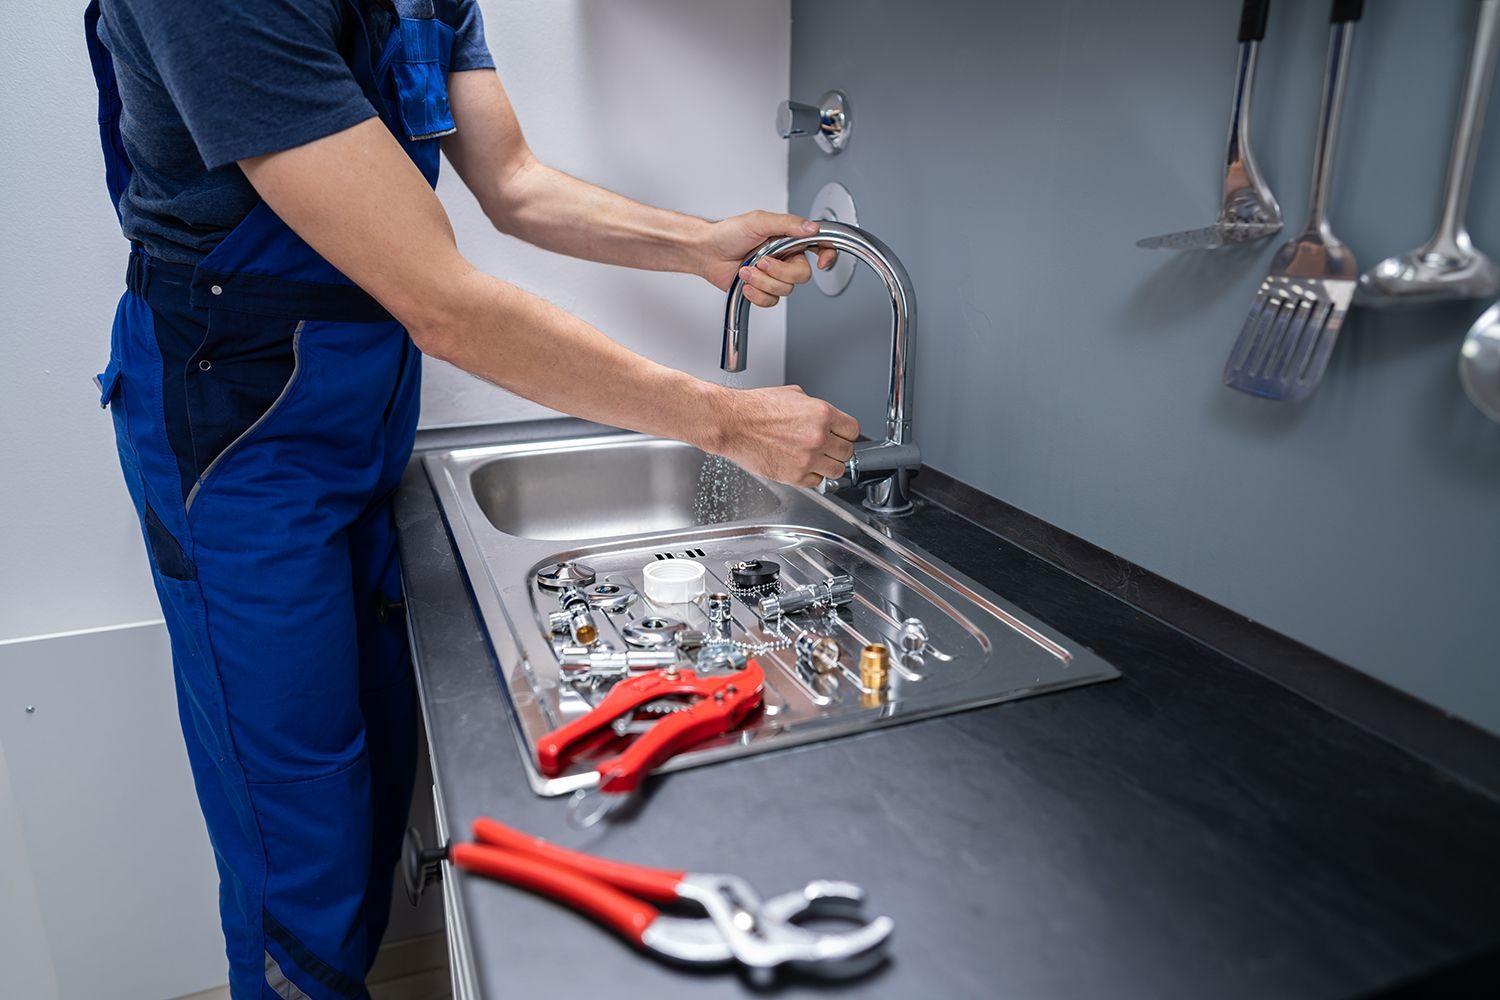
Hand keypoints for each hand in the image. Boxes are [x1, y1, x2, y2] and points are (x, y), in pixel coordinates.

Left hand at [699, 211, 838, 306]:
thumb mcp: (759, 221)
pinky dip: (756, 294)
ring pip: (786, 290)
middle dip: (779, 272)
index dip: (827, 255)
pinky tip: (746, 284)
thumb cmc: (728, 233)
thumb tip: (811, 228)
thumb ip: (787, 223)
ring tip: (746, 270)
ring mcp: (774, 276)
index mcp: (788, 239)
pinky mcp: (763, 290)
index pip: (819, 246)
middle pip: (802, 275)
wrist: (707, 252)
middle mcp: (785, 258)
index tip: (822, 262)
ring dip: (762, 281)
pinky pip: (771, 301)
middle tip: (761, 261)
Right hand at [707, 384, 857, 487]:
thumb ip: (814, 409)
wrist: (732, 423)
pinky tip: (800, 465)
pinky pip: (816, 482)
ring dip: (828, 466)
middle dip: (838, 450)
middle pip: (847, 453)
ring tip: (814, 459)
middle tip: (827, 448)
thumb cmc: (755, 408)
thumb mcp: (793, 395)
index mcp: (822, 414)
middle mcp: (818, 437)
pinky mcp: (794, 476)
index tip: (841, 436)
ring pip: (836, 471)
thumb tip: (824, 419)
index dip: (846, 434)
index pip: (853, 430)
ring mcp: (808, 458)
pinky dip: (810, 476)